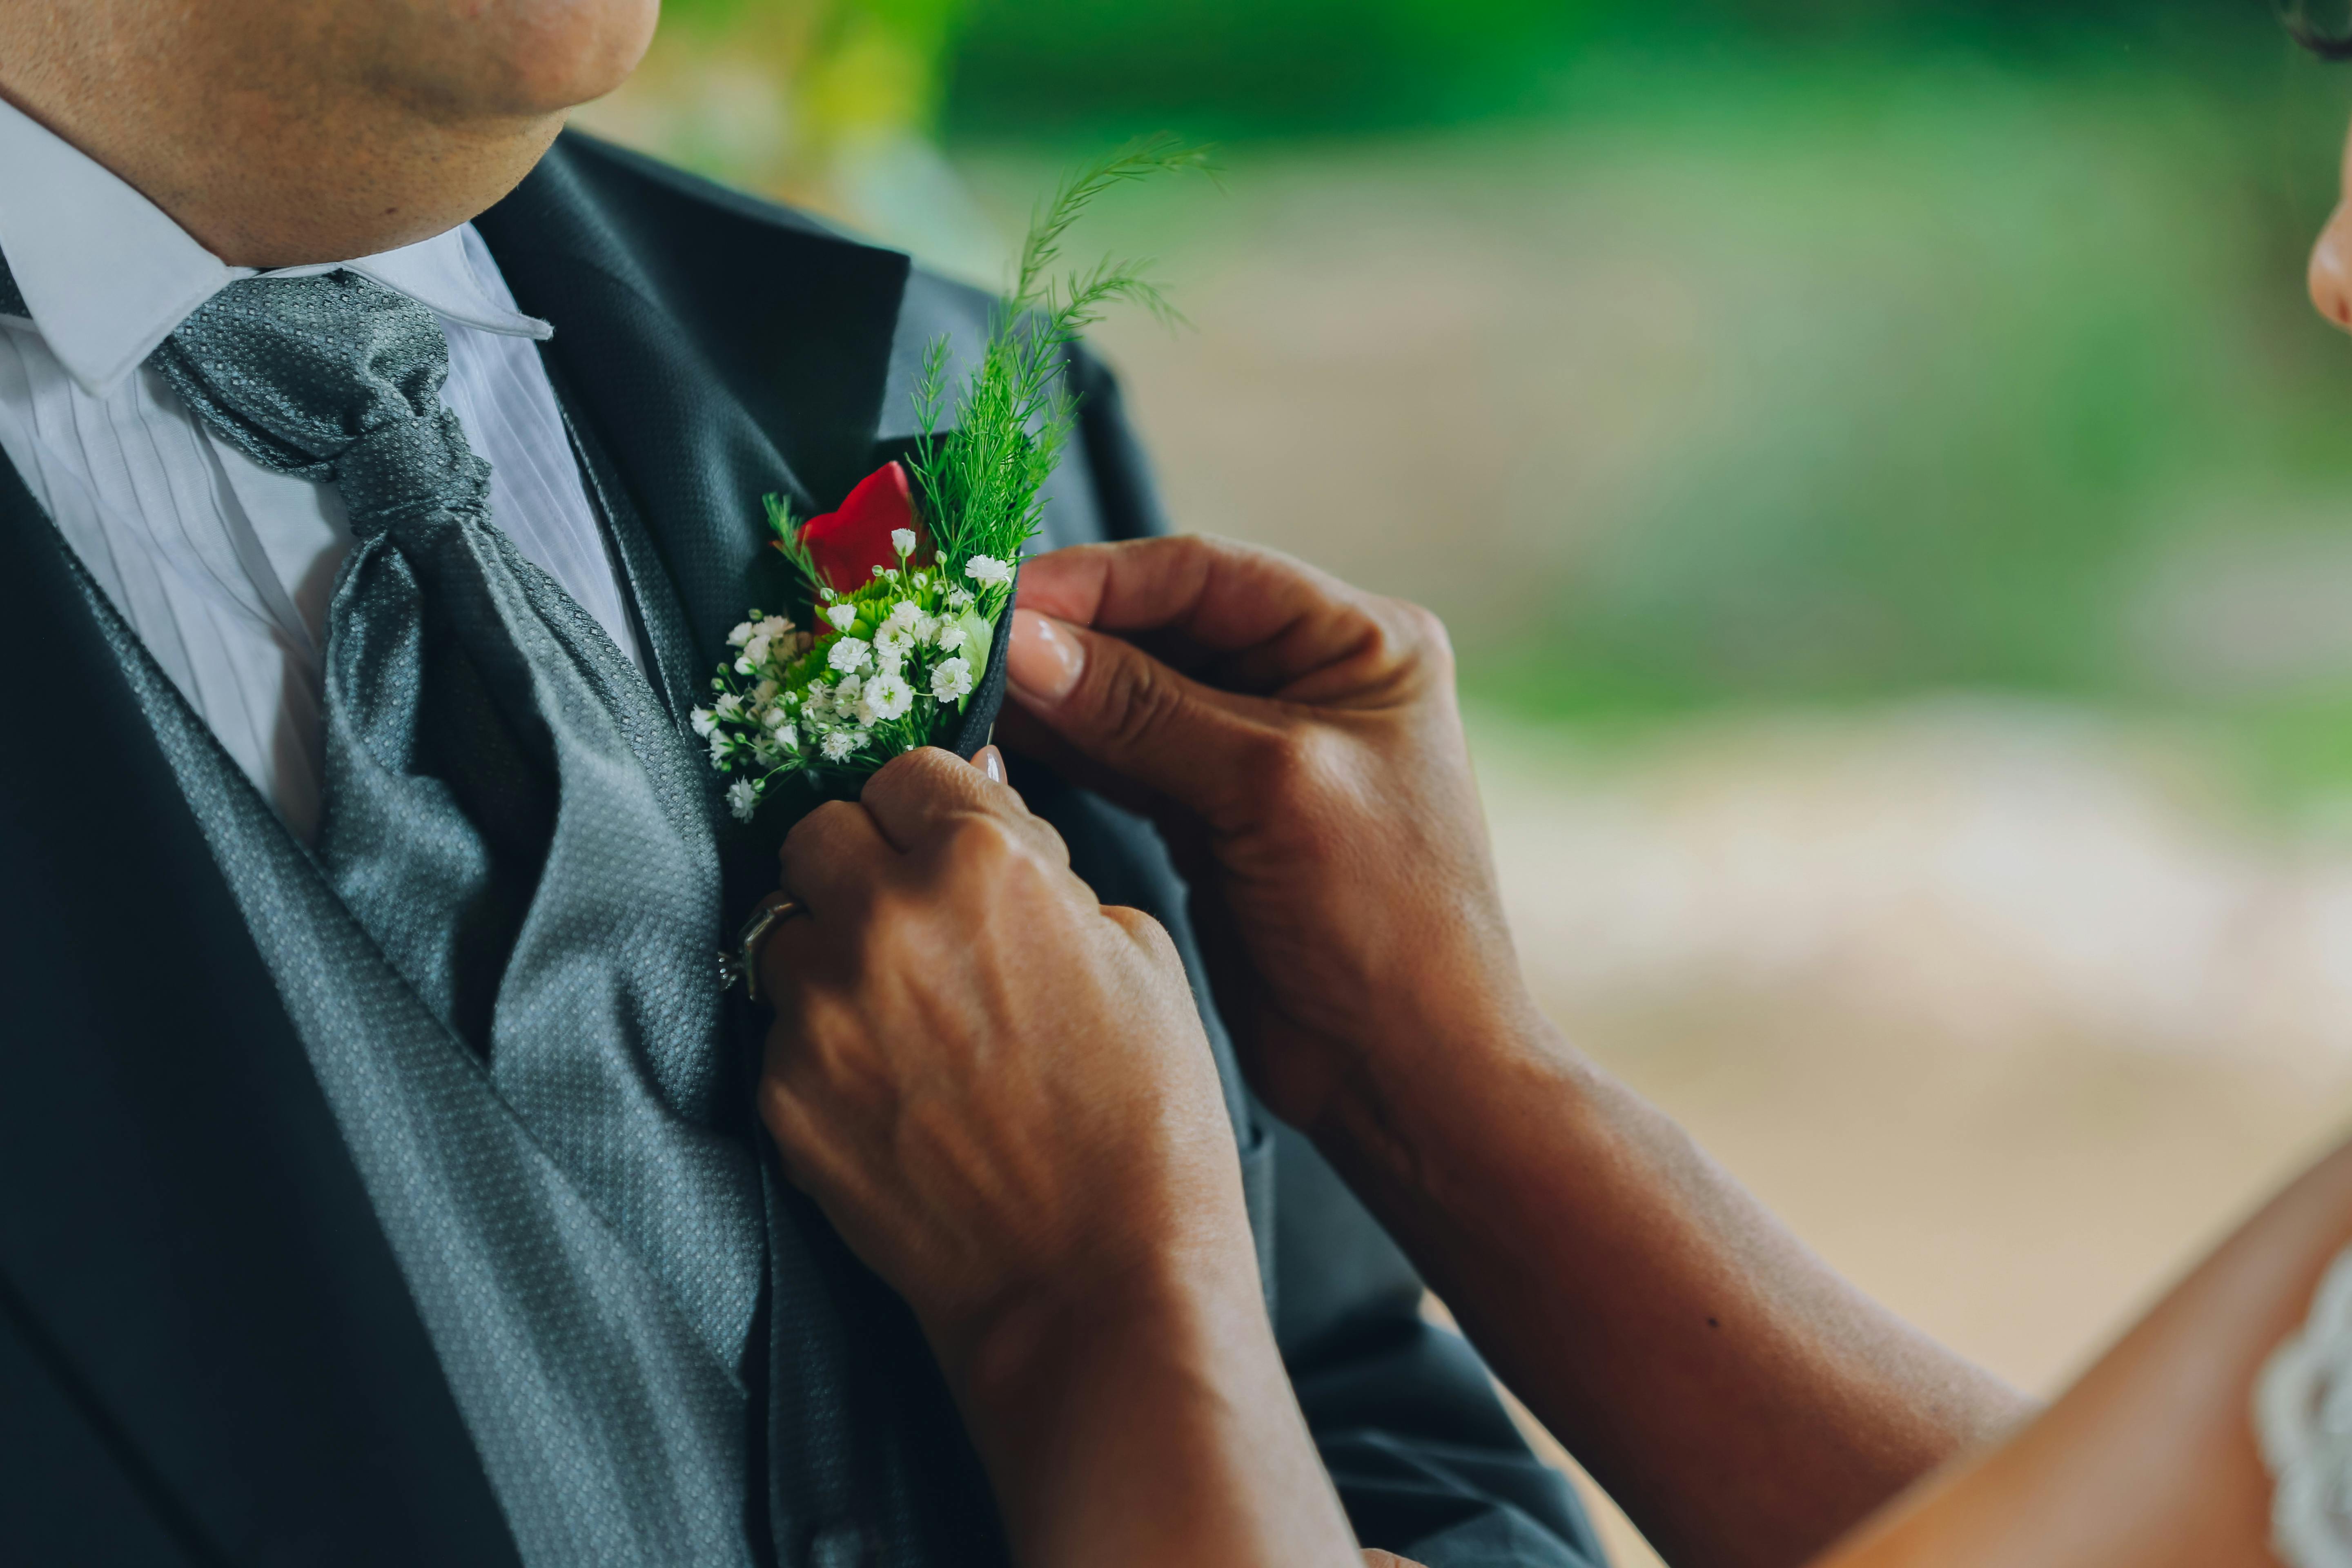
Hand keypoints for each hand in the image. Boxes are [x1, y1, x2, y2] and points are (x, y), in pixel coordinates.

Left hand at [755, 746, 1360, 1567]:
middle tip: (909, 915)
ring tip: (899, 1009)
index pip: (905, 769)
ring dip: (830, 950)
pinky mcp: (782, 1094)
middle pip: (816, 830)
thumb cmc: (1145, 1121)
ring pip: (781, 927)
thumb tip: (980, 806)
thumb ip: (1041, 865)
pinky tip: (888, 1082)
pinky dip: (820, 1041)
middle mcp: (885, 919)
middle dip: (860, 861)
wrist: (1095, 1283)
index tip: (945, 842)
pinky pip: (778, 1028)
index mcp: (984, 861)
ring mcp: (821, 1011)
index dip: (932, 809)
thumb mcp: (1137, 951)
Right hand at [1002, 535, 1541, 1135]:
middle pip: (1161, 627)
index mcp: (1359, 644)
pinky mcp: (1213, 816)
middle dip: (1063, 636)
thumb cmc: (1384, 923)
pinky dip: (1064, 749)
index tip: (1000, 598)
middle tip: (959, 644)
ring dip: (1052, 693)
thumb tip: (1022, 643)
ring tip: (961, 689)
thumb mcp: (1269, 789)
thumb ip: (1142, 710)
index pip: (1204, 574)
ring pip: (1131, 694)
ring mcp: (1258, 751)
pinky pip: (1123, 759)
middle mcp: (1310, 682)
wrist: (1407, 1072)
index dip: (1096, 580)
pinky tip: (998, 740)